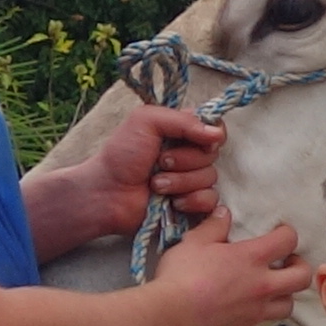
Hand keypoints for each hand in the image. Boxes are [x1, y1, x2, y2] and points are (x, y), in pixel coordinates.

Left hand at [31, 99, 225, 254]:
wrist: (108, 193)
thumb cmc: (122, 154)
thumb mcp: (146, 121)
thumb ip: (183, 121)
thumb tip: (218, 134)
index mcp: (181, 132)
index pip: (214, 128)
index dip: (209, 134)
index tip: (195, 138)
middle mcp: (189, 154)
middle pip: (212, 155)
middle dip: (185, 160)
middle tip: (160, 163)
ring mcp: (191, 181)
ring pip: (210, 178)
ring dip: (181, 182)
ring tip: (156, 185)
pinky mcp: (192, 204)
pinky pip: (210, 201)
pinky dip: (191, 201)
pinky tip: (173, 203)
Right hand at [144, 202, 312, 325]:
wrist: (172, 317)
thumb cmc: (182, 275)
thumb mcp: (194, 242)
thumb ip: (213, 227)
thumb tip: (224, 213)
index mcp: (252, 258)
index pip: (287, 240)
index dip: (287, 234)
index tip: (279, 234)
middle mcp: (262, 285)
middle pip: (302, 277)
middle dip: (300, 267)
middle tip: (286, 264)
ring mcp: (256, 311)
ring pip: (289, 305)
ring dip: (284, 294)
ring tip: (271, 289)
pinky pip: (265, 321)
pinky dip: (263, 313)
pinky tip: (248, 308)